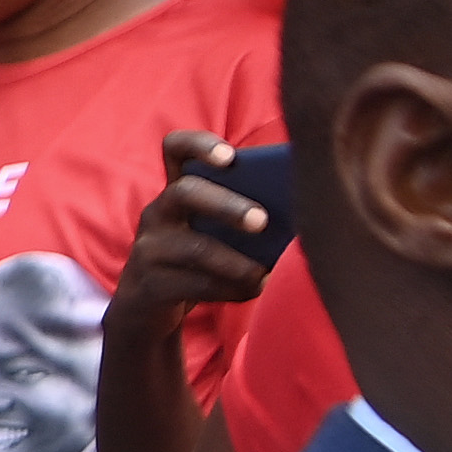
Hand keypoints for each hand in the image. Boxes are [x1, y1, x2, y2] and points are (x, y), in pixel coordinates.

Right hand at [116, 128, 284, 312]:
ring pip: (195, 248)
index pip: (175, 148)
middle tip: (261, 221)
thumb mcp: (211, 227)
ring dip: (236, 260)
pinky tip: (255, 289)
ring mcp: (150, 249)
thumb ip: (243, 209)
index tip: (230, 157)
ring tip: (264, 272)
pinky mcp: (152, 286)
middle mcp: (158, 213)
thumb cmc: (198, 258)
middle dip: (227, 205)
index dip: (199, 145)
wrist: (150, 306)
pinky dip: (232, 289)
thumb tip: (301, 207)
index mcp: (177, 190)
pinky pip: (196, 285)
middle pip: (185, 192)